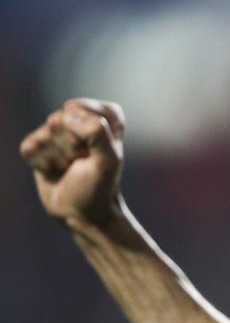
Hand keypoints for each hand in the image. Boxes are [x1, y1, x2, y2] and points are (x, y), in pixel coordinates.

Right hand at [19, 99, 126, 226]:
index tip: (96, 152)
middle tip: (82, 162)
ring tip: (69, 168)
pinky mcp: (37, 146)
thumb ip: (97, 132)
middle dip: (70, 147)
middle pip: (59, 121)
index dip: (86, 134)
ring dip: (56, 159)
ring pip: (43, 135)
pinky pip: (29, 147)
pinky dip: (41, 164)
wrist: (82, 214)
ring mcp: (57, 132)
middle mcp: (81, 118)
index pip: (81, 109)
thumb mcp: (108, 161)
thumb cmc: (100, 187)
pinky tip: (54, 172)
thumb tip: (67, 113)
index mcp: (107, 116)